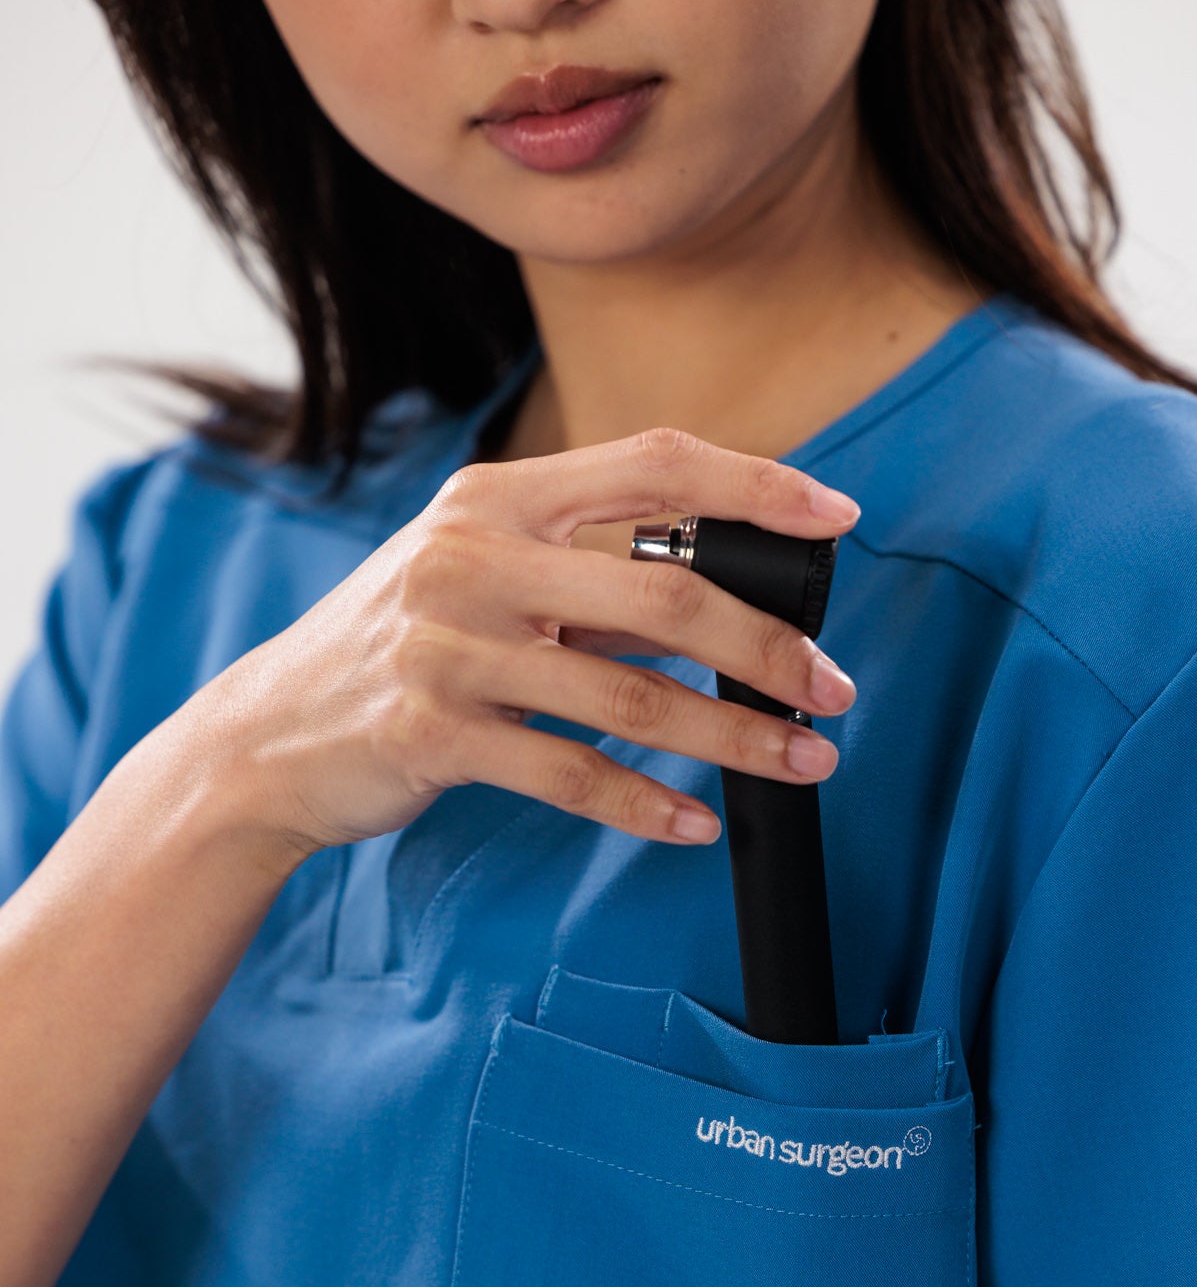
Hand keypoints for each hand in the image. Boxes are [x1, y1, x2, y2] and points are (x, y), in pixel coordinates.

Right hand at [186, 426, 860, 860]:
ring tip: (802, 763)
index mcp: (495, 498)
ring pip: (630, 698)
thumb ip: (581, 577)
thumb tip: (723, 606)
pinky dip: (647, 806)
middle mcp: (471, 558)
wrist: (268, 736)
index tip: (839, 518)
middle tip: (833, 691)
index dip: (756, 484)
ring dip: (733, 738)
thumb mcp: (476, 579)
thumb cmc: (396, 651)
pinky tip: (696, 824)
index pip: (652, 462)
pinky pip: (570, 775)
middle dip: (770, 648)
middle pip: (666, 593)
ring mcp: (447, 647)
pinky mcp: (432, 735)